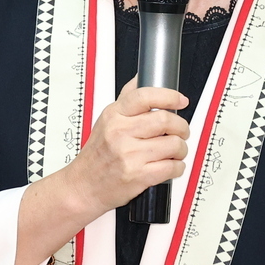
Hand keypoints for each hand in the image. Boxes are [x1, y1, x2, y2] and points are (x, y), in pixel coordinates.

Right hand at [64, 77, 190, 218]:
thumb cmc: (96, 156)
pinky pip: (172, 167)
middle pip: (165, 120)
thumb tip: (140, 78)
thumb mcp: (105, 121)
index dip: (169, 96)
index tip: (180, 100)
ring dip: (181, 148)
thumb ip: (125, 99)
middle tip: (181, 130)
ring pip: (173, 144)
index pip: (144, 96)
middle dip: (181, 126)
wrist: (83, 187)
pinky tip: (172, 165)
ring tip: (176, 151)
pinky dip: (178, 167)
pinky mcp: (138, 176)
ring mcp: (129, 156)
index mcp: (114, 116)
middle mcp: (120, 134)